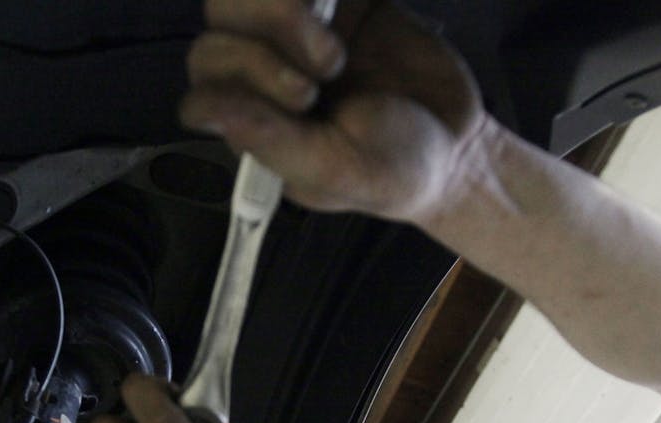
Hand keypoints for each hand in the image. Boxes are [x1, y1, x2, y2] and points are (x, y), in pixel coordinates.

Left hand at [180, 0, 490, 225]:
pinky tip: (348, 6)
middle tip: (331, 63)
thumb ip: (270, 140)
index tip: (304, 96)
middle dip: (272, 31)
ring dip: (287, 2)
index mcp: (254, 120)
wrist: (459, 141)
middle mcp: (264, 70)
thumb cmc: (393, 168)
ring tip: (337, 42)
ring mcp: (294, 29)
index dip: (242, 74)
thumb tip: (202, 109)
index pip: (207, 78)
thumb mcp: (337, 168)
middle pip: (222, 18)